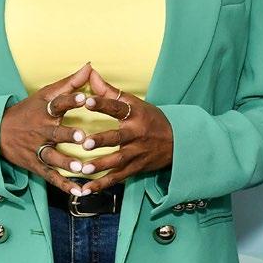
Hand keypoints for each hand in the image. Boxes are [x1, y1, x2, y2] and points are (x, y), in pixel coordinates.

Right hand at [0, 62, 94, 197]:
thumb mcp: (45, 94)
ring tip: (82, 169)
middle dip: (68, 135)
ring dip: (67, 163)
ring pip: (53, 157)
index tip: (83, 97)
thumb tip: (90, 66)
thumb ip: (70, 82)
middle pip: (54, 133)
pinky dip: (64, 185)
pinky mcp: (36, 165)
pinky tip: (78, 192)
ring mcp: (38, 149)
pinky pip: (51, 176)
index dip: (70, 100)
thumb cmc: (28, 110)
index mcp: (45, 111)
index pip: (58, 103)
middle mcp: (41, 131)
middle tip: (82, 137)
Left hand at [78, 68, 172, 193]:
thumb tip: (90, 72)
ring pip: (118, 161)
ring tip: (83, 170)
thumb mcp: (134, 102)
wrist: (178, 141)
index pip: (118, 107)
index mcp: (135, 114)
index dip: (102, 103)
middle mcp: (137, 134)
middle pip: (118, 138)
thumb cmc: (150, 118)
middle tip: (85, 143)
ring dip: (100, 166)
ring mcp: (137, 153)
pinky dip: (103, 184)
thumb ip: (109, 91)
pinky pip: (118, 177)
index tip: (86, 100)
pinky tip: (87, 189)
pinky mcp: (136, 168)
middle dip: (102, 141)